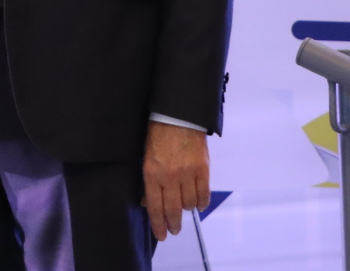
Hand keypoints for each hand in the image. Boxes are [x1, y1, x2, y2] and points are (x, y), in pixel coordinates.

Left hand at [142, 120, 210, 240]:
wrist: (178, 115)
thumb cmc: (158, 135)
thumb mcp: (146, 157)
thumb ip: (148, 181)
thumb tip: (147, 202)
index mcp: (152, 174)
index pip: (155, 207)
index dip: (158, 224)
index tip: (161, 235)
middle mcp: (170, 177)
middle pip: (172, 210)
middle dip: (173, 224)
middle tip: (174, 230)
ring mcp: (188, 174)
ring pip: (188, 204)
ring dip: (186, 210)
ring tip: (184, 211)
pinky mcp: (203, 169)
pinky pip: (203, 194)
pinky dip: (201, 202)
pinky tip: (198, 205)